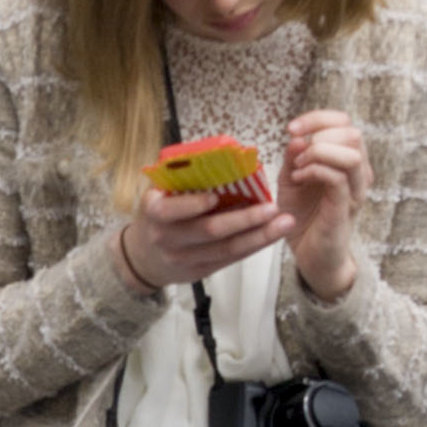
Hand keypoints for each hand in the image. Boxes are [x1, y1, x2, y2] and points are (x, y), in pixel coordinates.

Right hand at [116, 167, 295, 292]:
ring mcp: (182, 258)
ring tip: (284, 222)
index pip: (172, 210)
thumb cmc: (159, 214)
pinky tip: (272, 235)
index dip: (194, 204)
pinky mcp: (199, 272)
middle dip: (244, 219)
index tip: (216, 196)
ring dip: (259, 236)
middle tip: (272, 207)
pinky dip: (253, 246)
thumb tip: (224, 154)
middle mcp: (166, 238)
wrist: (142, 257)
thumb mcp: (158, 193)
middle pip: (210, 230)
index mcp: (154, 211)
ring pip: (226, 249)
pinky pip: (230, 259)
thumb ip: (181, 179)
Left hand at [278, 109, 367, 299]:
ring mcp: (354, 191)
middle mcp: (357, 172)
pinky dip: (314, 171)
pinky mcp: (345, 209)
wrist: (310, 255)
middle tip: (295, 154)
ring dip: (318, 153)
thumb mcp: (291, 179)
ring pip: (351, 154)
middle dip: (318, 134)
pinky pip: (338, 179)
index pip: (344, 122)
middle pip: (353, 132)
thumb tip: (297, 135)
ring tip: (297, 168)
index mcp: (345, 160)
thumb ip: (293, 156)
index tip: (291, 129)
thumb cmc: (303, 216)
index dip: (317, 118)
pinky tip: (298, 178)